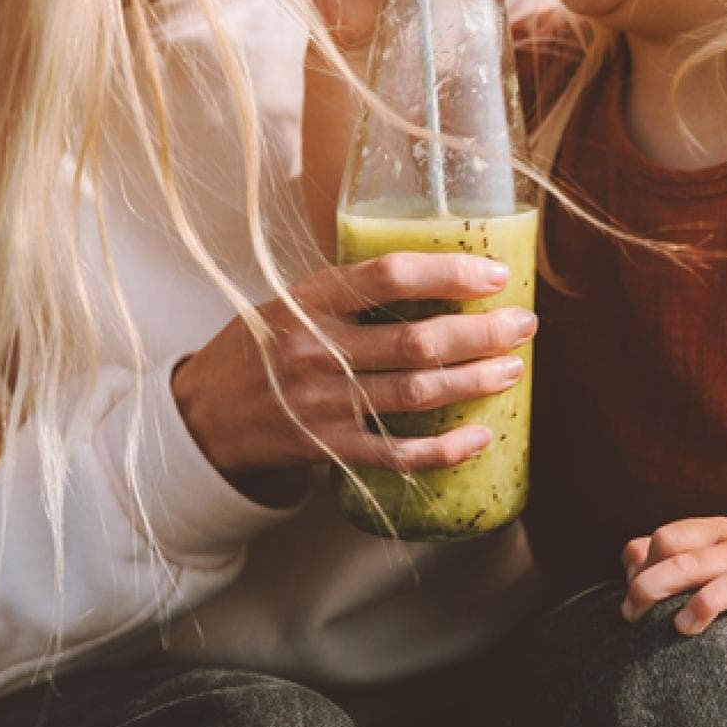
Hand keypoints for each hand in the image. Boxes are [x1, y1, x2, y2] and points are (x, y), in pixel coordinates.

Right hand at [171, 250, 533, 490]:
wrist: (205, 416)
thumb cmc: (258, 349)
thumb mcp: (287, 302)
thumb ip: (345, 292)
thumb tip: (430, 273)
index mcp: (305, 302)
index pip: (386, 276)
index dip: (446, 273)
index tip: (491, 274)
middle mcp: (315, 350)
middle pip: (415, 340)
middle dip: (480, 332)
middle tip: (522, 325)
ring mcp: (323, 403)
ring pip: (416, 393)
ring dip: (474, 381)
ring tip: (511, 368)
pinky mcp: (329, 449)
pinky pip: (399, 453)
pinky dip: (444, 448)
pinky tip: (479, 436)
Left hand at [620, 517, 726, 676]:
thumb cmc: (724, 573)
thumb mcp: (695, 552)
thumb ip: (657, 554)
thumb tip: (631, 573)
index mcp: (714, 531)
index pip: (667, 539)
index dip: (642, 565)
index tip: (630, 591)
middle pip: (689, 563)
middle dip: (652, 587)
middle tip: (631, 615)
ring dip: (702, 607)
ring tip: (681, 629)